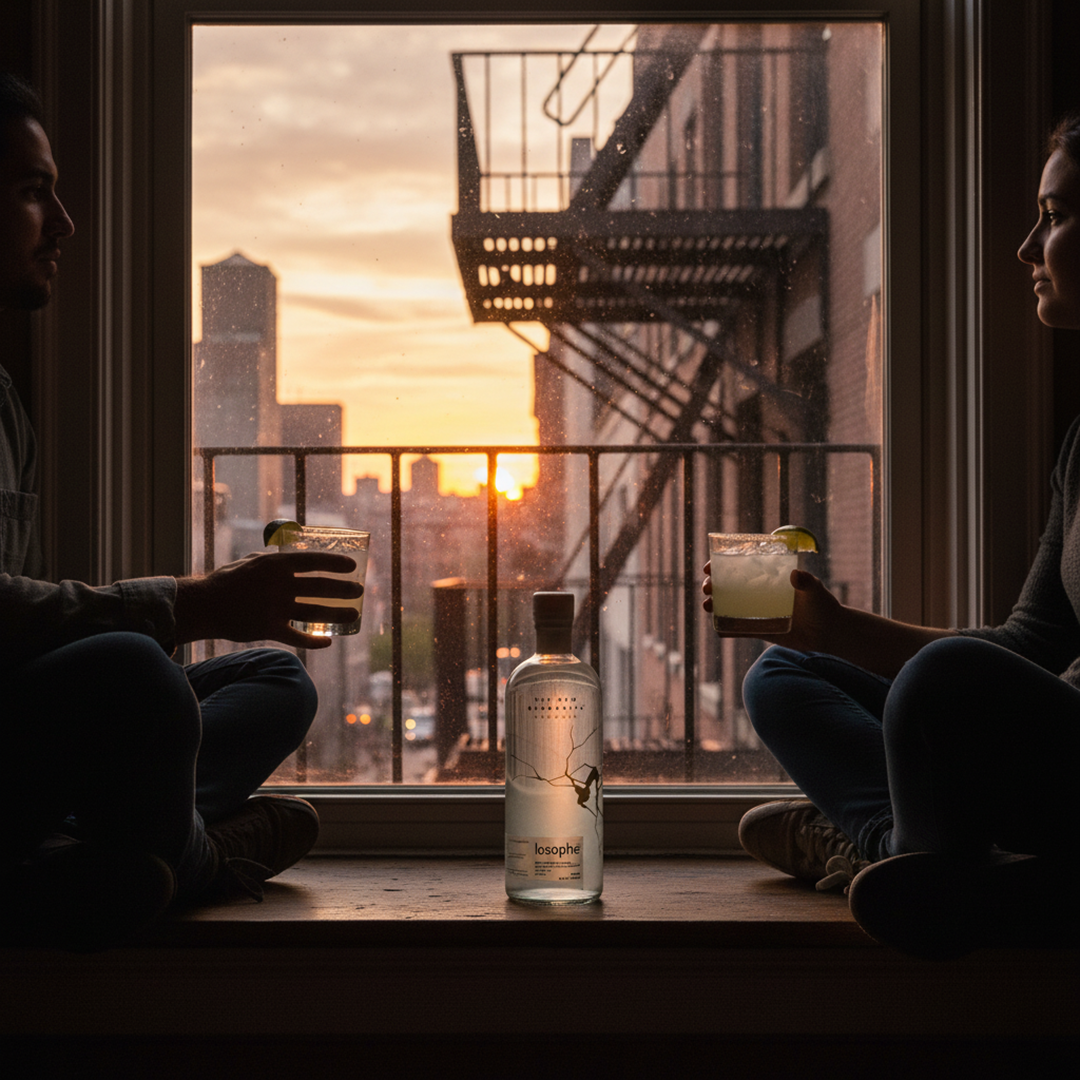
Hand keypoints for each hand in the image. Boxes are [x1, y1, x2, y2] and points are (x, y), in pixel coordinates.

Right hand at [174, 551, 362, 648]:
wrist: (205, 605)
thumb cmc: (228, 581)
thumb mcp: (251, 562)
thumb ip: (273, 559)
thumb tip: (291, 552)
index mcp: (275, 564)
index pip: (313, 561)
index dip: (335, 563)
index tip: (353, 566)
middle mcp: (279, 585)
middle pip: (320, 587)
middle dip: (344, 590)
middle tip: (359, 591)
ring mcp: (275, 607)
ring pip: (315, 611)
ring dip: (338, 613)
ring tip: (354, 614)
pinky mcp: (269, 628)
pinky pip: (298, 636)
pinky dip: (315, 640)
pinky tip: (328, 640)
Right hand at [702, 563, 841, 649]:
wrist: (829, 632)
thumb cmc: (822, 605)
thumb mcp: (814, 589)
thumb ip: (806, 582)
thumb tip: (795, 575)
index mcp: (768, 578)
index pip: (740, 568)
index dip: (721, 566)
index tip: (710, 567)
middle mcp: (760, 594)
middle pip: (729, 587)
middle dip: (713, 586)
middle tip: (707, 587)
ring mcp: (759, 613)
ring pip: (730, 608)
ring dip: (715, 606)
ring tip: (707, 605)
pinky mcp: (761, 631)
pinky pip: (740, 630)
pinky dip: (727, 630)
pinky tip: (717, 629)